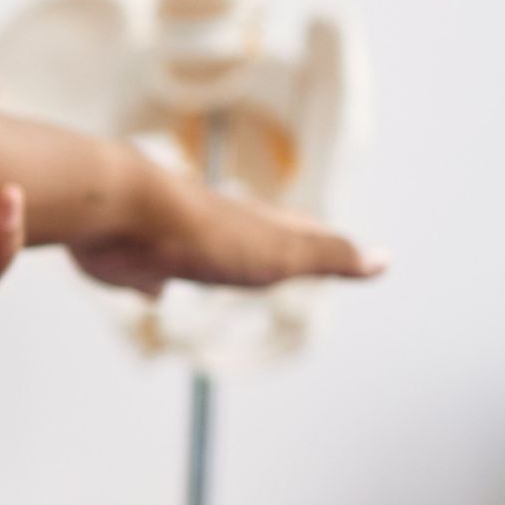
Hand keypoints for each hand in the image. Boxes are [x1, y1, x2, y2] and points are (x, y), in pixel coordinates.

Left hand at [69, 156, 385, 302]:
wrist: (119, 212)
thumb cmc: (203, 234)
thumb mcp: (279, 252)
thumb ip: (327, 255)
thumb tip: (385, 260)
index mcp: (254, 226)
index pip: (298, 233)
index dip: (321, 242)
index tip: (340, 248)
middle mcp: (215, 228)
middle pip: (250, 238)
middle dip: (268, 247)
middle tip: (285, 255)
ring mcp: (171, 241)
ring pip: (199, 252)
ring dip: (213, 261)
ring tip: (220, 270)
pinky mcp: (131, 259)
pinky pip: (148, 273)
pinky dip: (154, 283)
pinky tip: (152, 293)